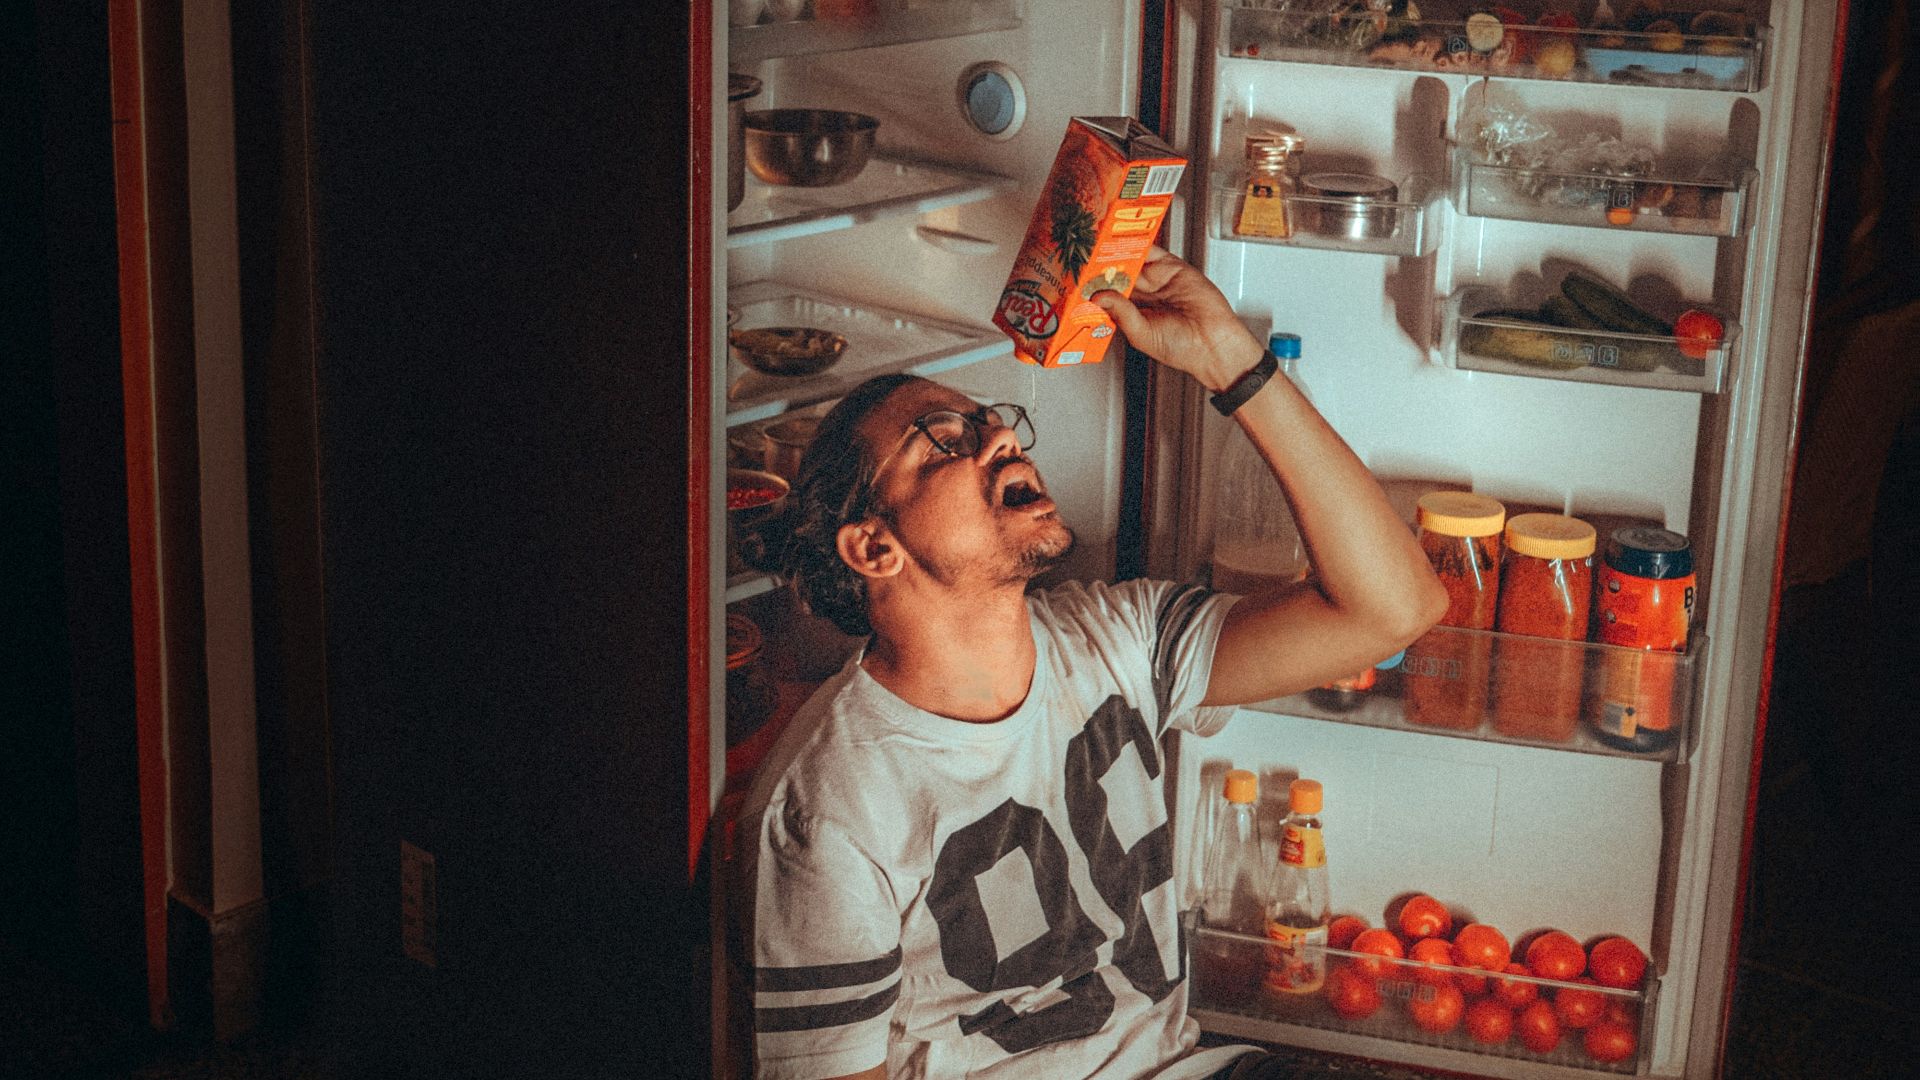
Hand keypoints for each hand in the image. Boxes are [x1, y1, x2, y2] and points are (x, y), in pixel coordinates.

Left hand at [1090, 247, 1264, 391]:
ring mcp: (1158, 280)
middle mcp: (1144, 296)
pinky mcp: (1173, 268)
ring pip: (1133, 260)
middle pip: (1117, 275)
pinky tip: (1126, 239)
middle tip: (1084, 255)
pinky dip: (1140, 243)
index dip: (1093, 287)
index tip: (1078, 279)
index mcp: (1132, 315)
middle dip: (1102, 266)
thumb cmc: (1182, 348)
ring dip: (1118, 252)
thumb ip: (1121, 313)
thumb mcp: (1141, 334)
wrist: (1213, 343)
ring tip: (1100, 243)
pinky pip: (1154, 251)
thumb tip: (1099, 297)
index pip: (1107, 295)